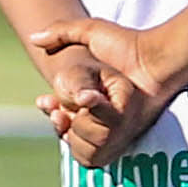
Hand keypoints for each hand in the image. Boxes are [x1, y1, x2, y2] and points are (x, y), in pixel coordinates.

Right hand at [32, 18, 174, 166]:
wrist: (154, 63)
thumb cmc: (126, 44)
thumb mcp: (90, 31)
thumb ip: (60, 32)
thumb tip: (34, 39)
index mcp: (88, 96)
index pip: (59, 112)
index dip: (50, 108)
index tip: (45, 100)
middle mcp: (98, 116)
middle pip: (65, 130)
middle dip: (58, 120)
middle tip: (60, 110)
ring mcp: (109, 132)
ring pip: (76, 145)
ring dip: (71, 130)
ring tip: (73, 114)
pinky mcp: (120, 143)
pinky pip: (93, 156)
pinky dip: (85, 140)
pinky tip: (84, 121)